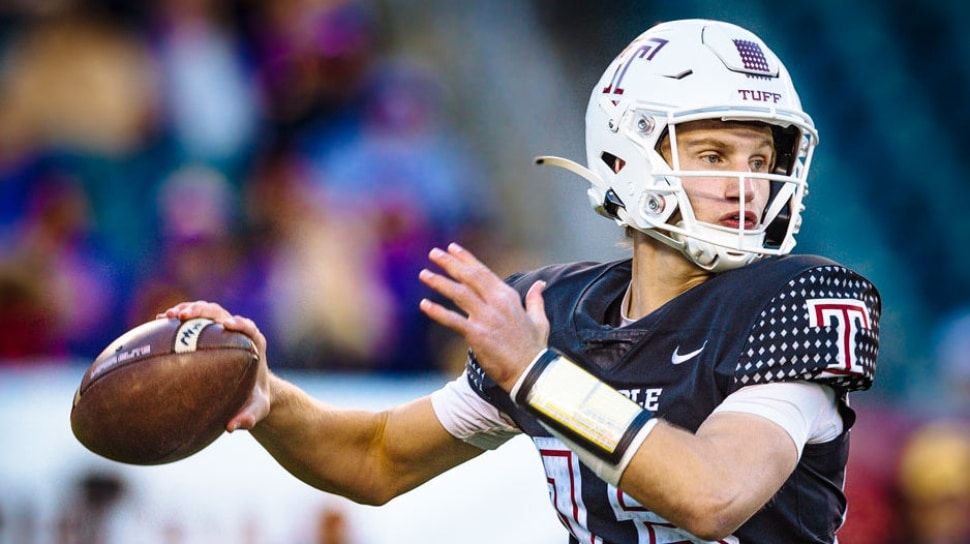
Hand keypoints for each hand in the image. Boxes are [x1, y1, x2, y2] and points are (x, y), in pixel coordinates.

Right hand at [158, 301, 270, 432]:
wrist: (249, 391)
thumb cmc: (254, 399)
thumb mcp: (257, 409)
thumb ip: (250, 417)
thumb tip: (232, 427)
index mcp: (254, 344)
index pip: (248, 327)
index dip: (239, 323)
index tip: (227, 325)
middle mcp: (237, 332)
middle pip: (220, 313)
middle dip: (202, 310)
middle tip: (183, 316)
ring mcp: (221, 330)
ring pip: (204, 313)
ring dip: (186, 310)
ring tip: (166, 316)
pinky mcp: (208, 333)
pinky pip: (192, 322)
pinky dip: (177, 321)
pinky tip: (157, 323)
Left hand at [419, 243, 548, 390]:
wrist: (531, 372)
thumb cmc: (535, 348)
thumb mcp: (540, 320)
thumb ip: (536, 300)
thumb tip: (540, 284)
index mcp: (509, 297)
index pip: (483, 272)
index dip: (467, 259)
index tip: (453, 248)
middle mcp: (497, 303)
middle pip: (469, 277)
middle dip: (450, 263)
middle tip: (434, 253)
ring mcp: (487, 318)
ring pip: (459, 294)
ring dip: (440, 282)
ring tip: (424, 274)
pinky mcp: (477, 335)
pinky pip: (453, 321)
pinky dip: (437, 312)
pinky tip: (424, 305)